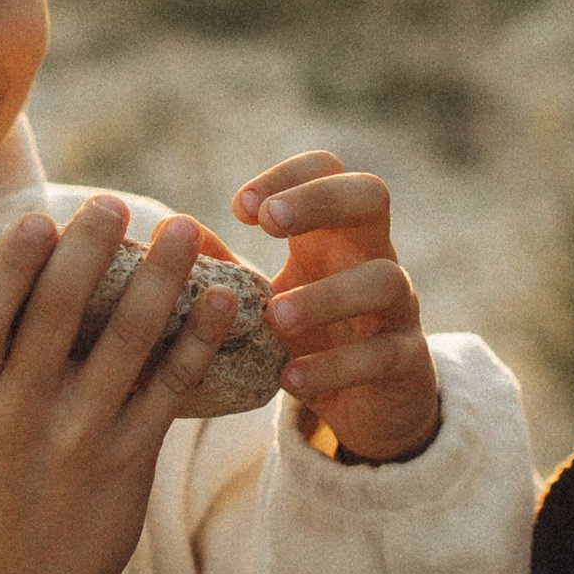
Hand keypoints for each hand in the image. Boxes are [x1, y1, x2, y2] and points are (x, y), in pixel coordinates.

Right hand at [0, 200, 246, 573]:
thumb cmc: (2, 501)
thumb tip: (23, 282)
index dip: (10, 265)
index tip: (39, 219)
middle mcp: (19, 418)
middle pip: (54, 314)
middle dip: (89, 250)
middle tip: (114, 205)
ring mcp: (76, 441)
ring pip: (124, 341)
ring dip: (160, 278)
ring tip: (184, 230)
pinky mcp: (127, 464)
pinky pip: (170, 389)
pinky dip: (199, 338)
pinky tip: (224, 300)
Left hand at [237, 152, 439, 464]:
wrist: (368, 404)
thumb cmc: (309, 336)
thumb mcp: (262, 300)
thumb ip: (222, 269)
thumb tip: (168, 232)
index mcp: (335, 231)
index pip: (327, 169)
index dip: (288, 176)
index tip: (241, 209)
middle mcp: (374, 255)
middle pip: (371, 195)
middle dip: (320, 200)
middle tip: (270, 224)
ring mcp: (398, 308)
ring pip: (385, 279)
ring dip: (327, 294)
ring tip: (276, 316)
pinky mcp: (405, 362)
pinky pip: (382, 355)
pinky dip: (335, 367)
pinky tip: (289, 378)